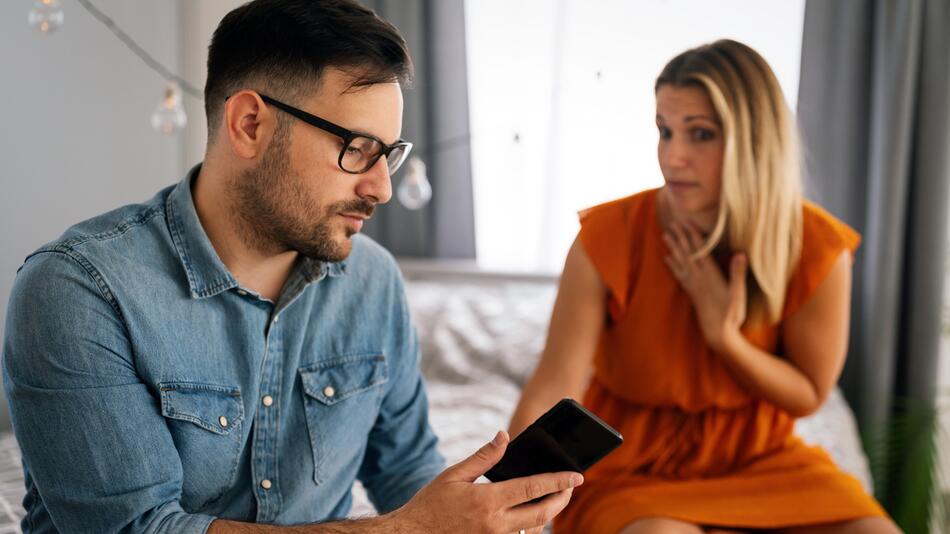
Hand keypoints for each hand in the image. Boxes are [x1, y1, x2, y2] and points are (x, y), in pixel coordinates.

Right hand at [390, 431, 581, 533]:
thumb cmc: (430, 504)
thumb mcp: (454, 475)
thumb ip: (483, 457)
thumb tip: (504, 436)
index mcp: (487, 501)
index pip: (533, 488)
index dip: (558, 481)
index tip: (576, 475)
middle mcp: (495, 524)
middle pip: (542, 513)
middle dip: (562, 499)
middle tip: (571, 487)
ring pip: (533, 529)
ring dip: (547, 514)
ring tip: (554, 498)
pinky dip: (529, 527)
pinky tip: (532, 515)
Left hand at [662, 220, 746, 354]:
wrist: (717, 333)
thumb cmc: (731, 314)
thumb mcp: (738, 294)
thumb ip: (738, 274)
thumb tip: (740, 254)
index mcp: (710, 275)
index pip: (699, 250)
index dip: (692, 235)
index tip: (686, 221)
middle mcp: (698, 278)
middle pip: (687, 253)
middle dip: (680, 236)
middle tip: (672, 222)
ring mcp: (693, 285)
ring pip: (680, 261)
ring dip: (673, 247)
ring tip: (665, 235)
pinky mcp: (691, 292)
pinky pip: (679, 274)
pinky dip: (672, 265)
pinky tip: (667, 258)